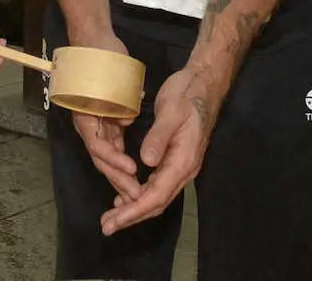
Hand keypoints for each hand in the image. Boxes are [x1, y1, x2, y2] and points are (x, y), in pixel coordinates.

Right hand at [70, 29, 141, 202]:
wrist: (94, 39)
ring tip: (136, 190)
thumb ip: (116, 104)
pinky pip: (112, 141)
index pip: (98, 146)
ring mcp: (96, 120)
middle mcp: (87, 121)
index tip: (132, 171)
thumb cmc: (100, 59)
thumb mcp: (109, 80)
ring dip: (120, 171)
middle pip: (102, 156)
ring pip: (107, 152)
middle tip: (136, 195)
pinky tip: (133, 169)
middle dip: (118, 177)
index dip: (114, 161)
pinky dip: (121, 155)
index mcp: (84, 114)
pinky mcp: (106, 116)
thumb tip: (125, 121)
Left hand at [100, 65, 219, 235]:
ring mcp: (181, 165)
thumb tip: (146, 163)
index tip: (115, 220)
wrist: (204, 84)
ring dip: (134, 208)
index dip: (134, 211)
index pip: (156, 195)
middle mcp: (183, 169)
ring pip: (157, 195)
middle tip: (107, 227)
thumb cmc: (187, 94)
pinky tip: (127, 196)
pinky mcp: (176, 159)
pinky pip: (157, 184)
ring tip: (113, 217)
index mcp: (182, 160)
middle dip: (131, 216)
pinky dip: (141, 194)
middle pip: (156, 202)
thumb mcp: (171, 111)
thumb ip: (159, 137)